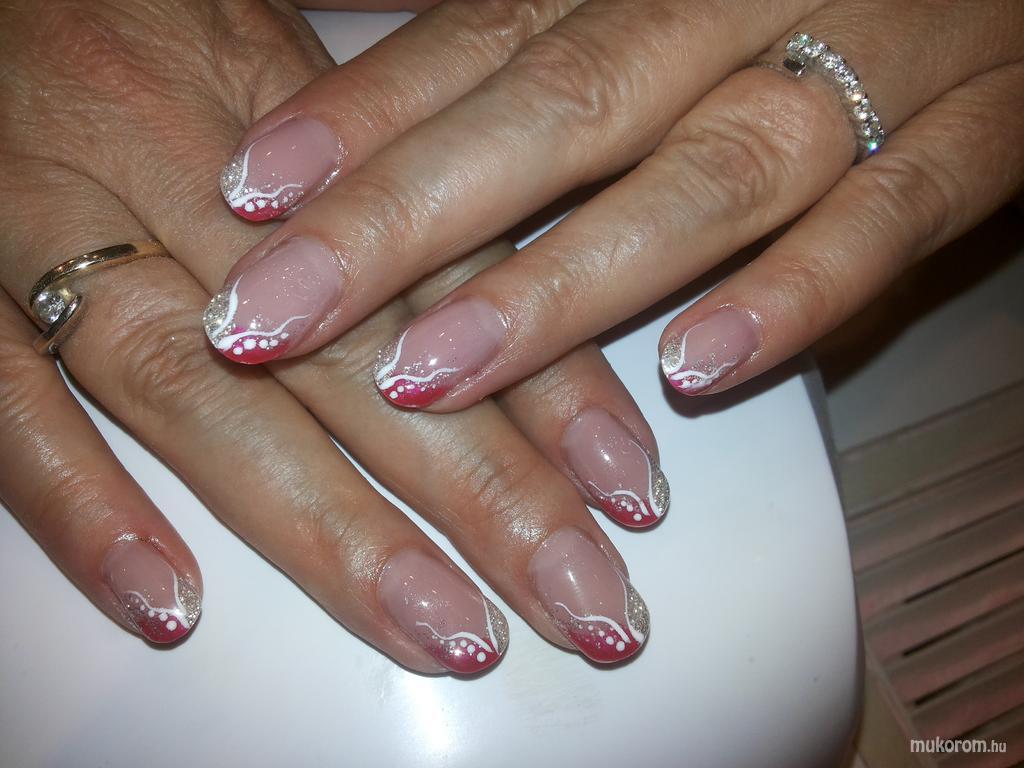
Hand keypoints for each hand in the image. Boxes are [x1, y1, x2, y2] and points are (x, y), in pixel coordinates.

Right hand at [0, 0, 665, 671]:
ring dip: (332, 530)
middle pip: (359, 359)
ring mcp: (61, 236)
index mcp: (298, 125)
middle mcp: (191, 187)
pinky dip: (81, 505)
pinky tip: (167, 602)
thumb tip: (506, 317)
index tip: (626, 492)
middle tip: (583, 605)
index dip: (549, 389)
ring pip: (209, 396)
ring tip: (445, 629)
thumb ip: (397, 198)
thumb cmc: (165, 32)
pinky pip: (6, 403)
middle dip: (484, 496)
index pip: (449, 274)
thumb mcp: (299, 82)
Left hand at [209, 0, 1023, 408]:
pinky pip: (889, 221)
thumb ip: (522, 28)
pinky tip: (699, 371)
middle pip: (556, 111)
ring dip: (564, 284)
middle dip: (405, 224)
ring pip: (701, 178)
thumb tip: (359, 53)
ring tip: (434, 373)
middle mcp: (736, 8)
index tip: (248, 198)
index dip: (358, 117)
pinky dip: (799, 296)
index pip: (479, 37)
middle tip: (274, 316)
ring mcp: (864, 67)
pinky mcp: (973, 136)